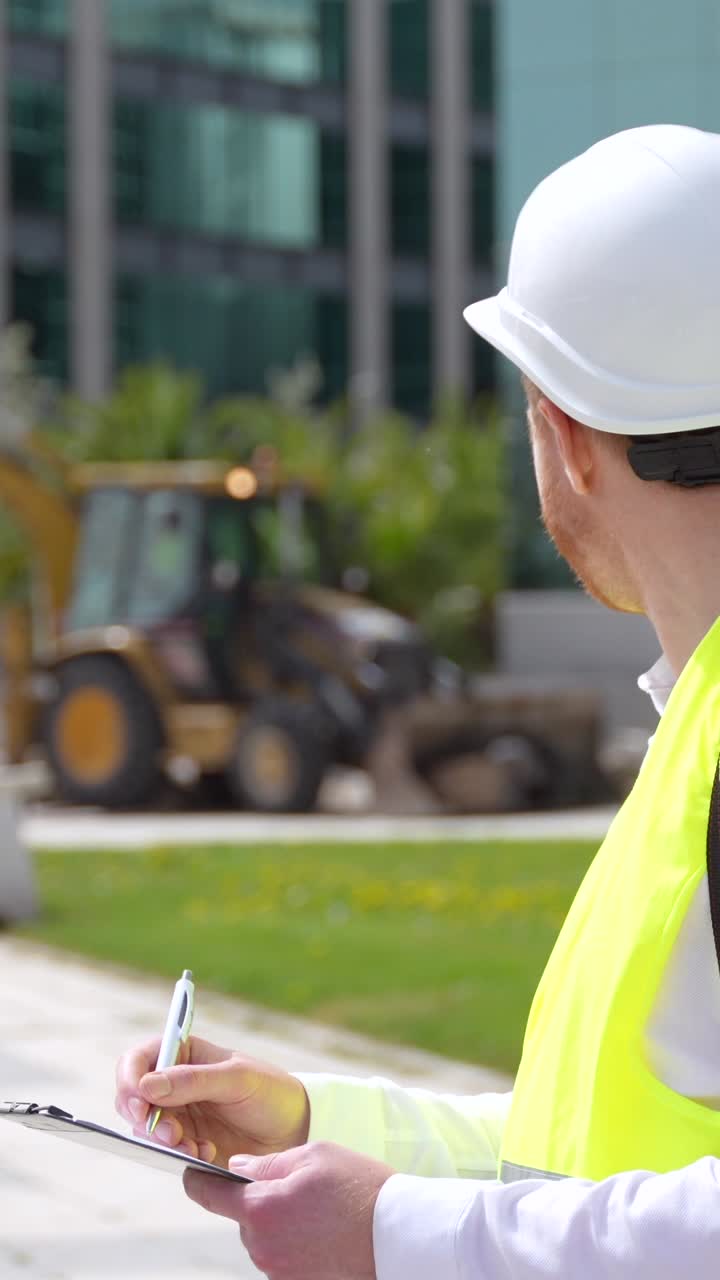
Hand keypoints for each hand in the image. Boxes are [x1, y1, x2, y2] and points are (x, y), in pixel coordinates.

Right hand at [115, 1035, 309, 1168]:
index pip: (139, 1060)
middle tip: (169, 1133)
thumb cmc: (269, 1091)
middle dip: (145, 1118)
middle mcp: (174, 1085)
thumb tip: (147, 1086)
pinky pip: (167, 1153)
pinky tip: (206, 1153)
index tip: (139, 1101)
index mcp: (184, 1055)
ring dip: (164, 1140)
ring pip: (147, 1130)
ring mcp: (179, 1116)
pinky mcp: (186, 1145)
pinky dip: (181, 1155)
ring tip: (192, 1146)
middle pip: (134, 1099)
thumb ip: (193, 1080)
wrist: (294, 1130)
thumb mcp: (237, 1078)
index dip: (130, 1079)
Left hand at [184, 1141, 393, 1279]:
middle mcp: (262, 1245)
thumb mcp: (314, 1155)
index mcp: (260, 1208)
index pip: (210, 1195)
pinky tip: (323, 1229)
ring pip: (264, 1236)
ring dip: (279, 1220)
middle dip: (260, 1199)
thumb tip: (238, 1168)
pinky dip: (295, 1241)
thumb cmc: (358, 1189)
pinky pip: (282, 1255)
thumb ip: (268, 1163)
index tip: (192, 1174)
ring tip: (319, 1208)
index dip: (198, 1181)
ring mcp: (278, 1269)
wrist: (397, 1236)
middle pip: (244, 1217)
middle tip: (298, 1185)